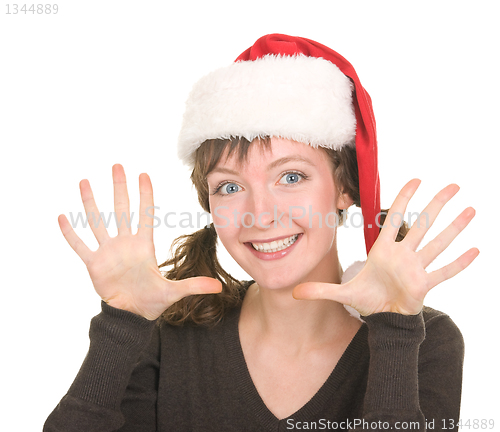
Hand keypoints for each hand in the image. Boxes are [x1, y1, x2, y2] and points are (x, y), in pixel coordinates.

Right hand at [58, 164, 221, 319]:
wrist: (131, 314)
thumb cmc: (152, 300)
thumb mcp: (174, 292)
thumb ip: (193, 285)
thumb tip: (219, 287)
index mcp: (143, 245)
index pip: (144, 214)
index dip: (144, 194)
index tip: (143, 174)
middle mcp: (125, 243)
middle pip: (121, 210)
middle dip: (119, 188)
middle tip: (117, 165)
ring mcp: (108, 252)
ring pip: (97, 222)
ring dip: (90, 203)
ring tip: (85, 182)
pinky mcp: (94, 264)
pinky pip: (80, 245)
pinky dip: (70, 233)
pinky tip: (61, 217)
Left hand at [293, 179, 478, 315]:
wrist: (382, 318)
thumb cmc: (367, 299)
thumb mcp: (342, 293)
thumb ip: (319, 290)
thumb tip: (294, 293)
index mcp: (383, 251)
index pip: (393, 219)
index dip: (404, 199)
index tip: (416, 180)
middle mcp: (402, 255)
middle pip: (422, 224)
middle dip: (437, 205)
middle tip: (454, 186)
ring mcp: (416, 268)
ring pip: (437, 243)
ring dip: (454, 227)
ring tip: (471, 209)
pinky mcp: (425, 285)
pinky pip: (444, 272)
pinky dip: (459, 263)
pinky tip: (476, 250)